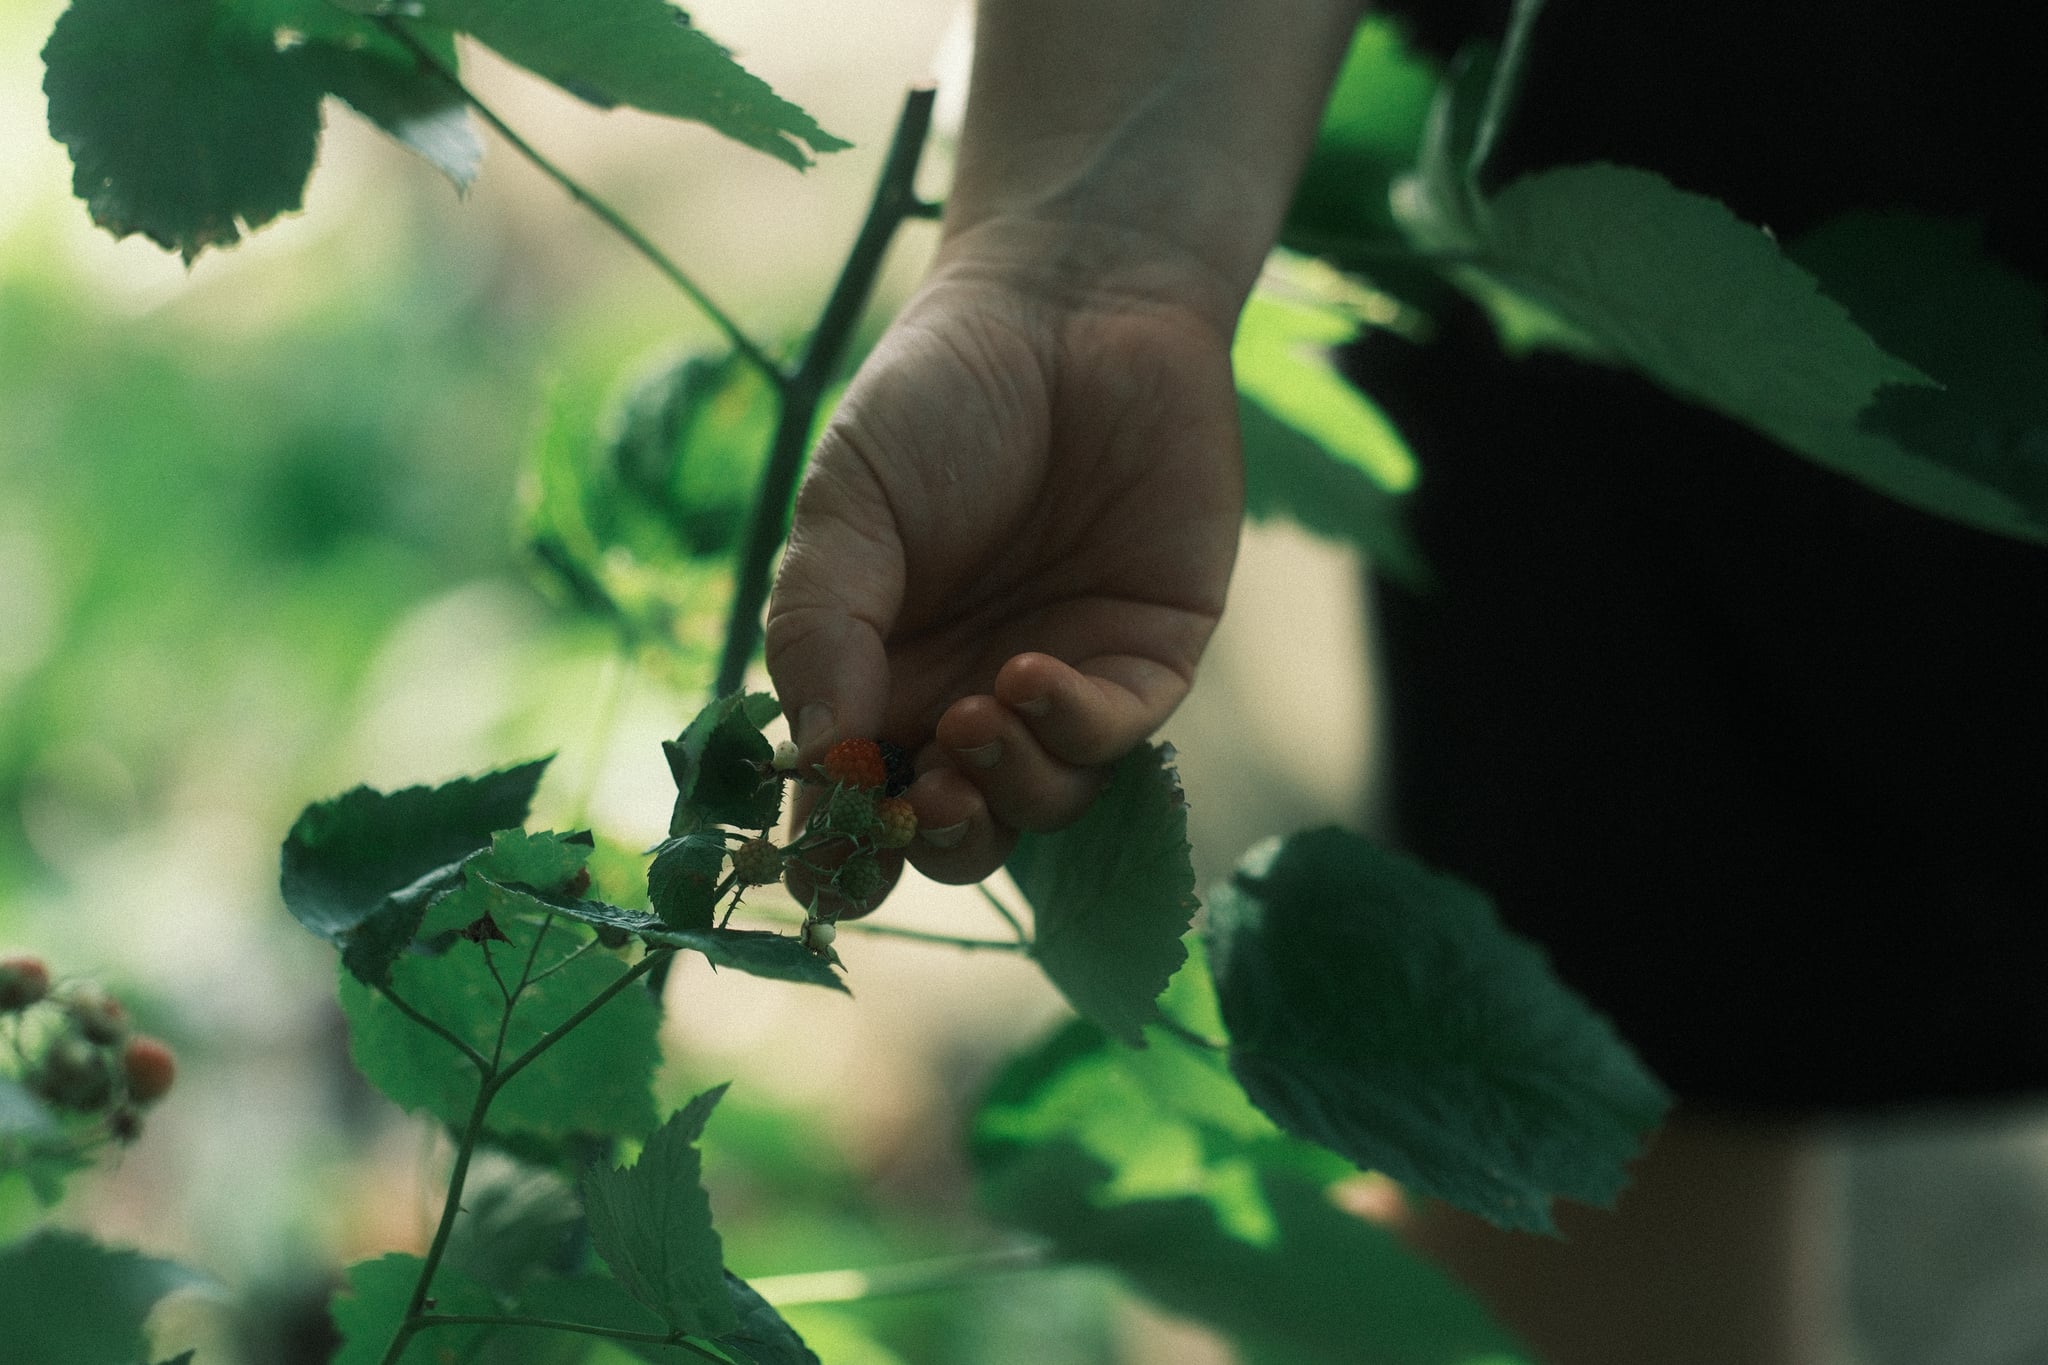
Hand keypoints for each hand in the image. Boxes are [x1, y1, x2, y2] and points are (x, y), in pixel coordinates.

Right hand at [765, 227, 1242, 886]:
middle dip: (933, 840)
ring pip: (1040, 803)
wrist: (1070, 309)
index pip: (856, 797)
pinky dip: (1070, 729)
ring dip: (1003, 790)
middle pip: (952, 830)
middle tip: (916, 804)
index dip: (839, 846)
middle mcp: (969, 697)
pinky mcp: (1149, 658)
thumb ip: (820, 626)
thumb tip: (816, 752)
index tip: (820, 864)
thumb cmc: (938, 399)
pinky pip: (1117, 736)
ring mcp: (1063, 684)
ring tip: (975, 723)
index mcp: (881, 675)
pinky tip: (1029, 678)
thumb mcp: (848, 506)